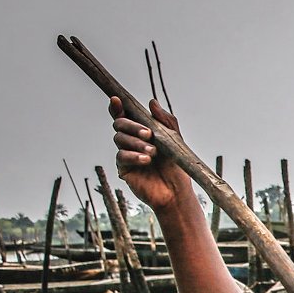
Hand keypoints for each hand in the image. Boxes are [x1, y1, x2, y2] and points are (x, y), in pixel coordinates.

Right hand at [110, 96, 189, 211]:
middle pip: (120, 124)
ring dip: (136, 143)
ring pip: (120, 139)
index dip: (117, 107)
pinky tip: (146, 160)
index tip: (116, 100)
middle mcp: (131, 141)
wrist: (177, 192)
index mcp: (141, 132)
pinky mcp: (123, 168)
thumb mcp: (175, 141)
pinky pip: (121, 156)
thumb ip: (165, 121)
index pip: (125, 116)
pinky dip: (133, 156)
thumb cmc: (176, 167)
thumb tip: (152, 102)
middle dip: (132, 126)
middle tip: (149, 134)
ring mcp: (126, 154)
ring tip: (153, 152)